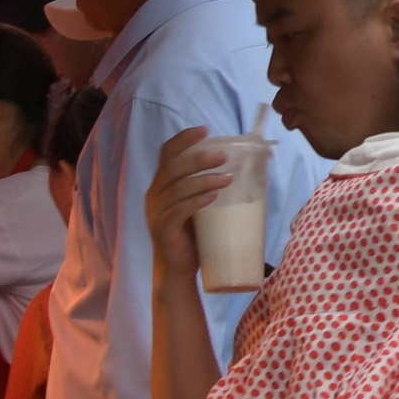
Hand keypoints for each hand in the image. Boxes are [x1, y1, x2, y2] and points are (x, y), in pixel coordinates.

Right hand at [142, 129, 242, 289]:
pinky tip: (213, 197)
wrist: (179, 269)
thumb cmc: (193, 234)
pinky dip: (197, 201)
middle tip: (224, 156)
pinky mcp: (162, 229)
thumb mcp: (200, 205)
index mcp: (162, 184)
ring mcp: (156, 212)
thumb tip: (244, 169)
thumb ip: (209, 187)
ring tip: (228, 178)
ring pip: (178, 188)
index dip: (184, 139)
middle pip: (173, 167)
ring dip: (204, 180)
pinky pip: (178, 210)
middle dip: (199, 158)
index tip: (205, 130)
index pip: (167, 153)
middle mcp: (155, 194)